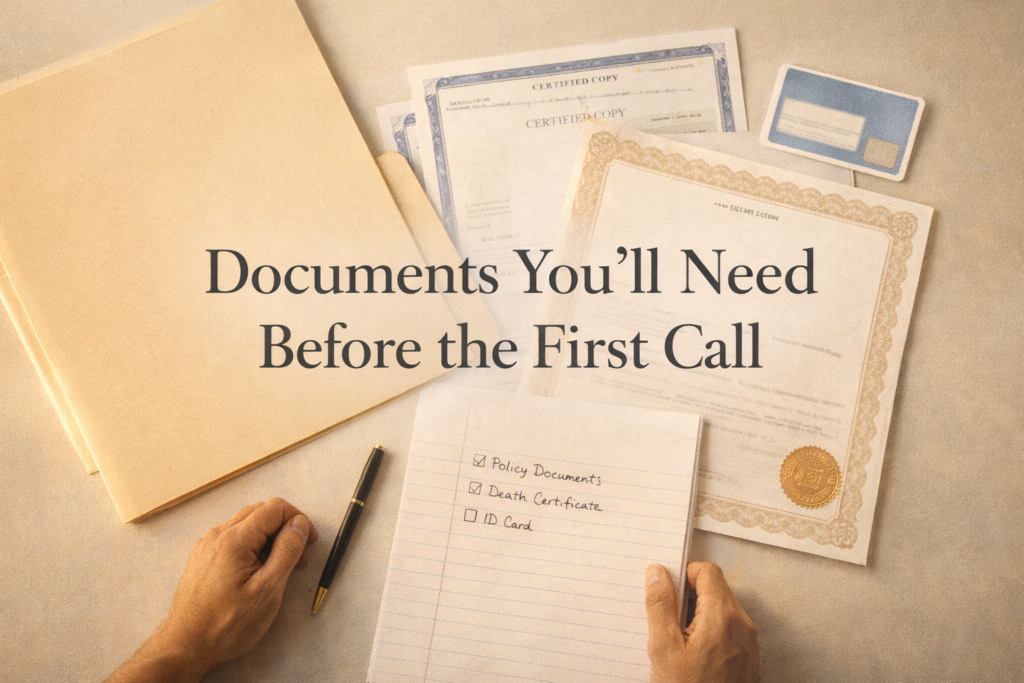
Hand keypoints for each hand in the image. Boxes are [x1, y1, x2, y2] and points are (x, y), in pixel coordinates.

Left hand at [107, 498, 318, 682]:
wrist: (186, 646)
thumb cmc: (228, 623)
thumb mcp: (268, 589)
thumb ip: (287, 550)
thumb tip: (299, 523)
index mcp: (235, 539)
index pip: (275, 508)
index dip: (299, 520)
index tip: (309, 542)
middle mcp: (218, 534)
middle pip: (260, 511)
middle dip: (285, 527)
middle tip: (298, 556)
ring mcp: (206, 544)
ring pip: (246, 523)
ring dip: (268, 537)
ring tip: (278, 567)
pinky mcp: (201, 556)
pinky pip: (232, 537)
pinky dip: (251, 545)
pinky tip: (256, 570)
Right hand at [644, 562, 759, 682]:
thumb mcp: (664, 648)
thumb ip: (660, 605)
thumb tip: (657, 572)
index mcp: (723, 616)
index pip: (706, 571)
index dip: (683, 574)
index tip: (665, 589)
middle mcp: (742, 624)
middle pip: (715, 588)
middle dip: (688, 596)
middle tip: (666, 619)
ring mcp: (748, 641)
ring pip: (721, 608)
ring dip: (698, 614)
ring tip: (677, 641)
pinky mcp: (747, 656)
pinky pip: (728, 628)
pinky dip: (709, 630)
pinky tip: (691, 653)